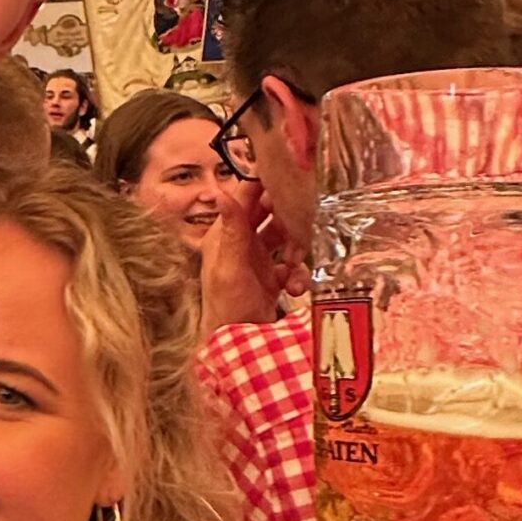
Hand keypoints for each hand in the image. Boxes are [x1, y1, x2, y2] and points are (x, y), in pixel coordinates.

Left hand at [201, 177, 302, 329]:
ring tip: (295, 262)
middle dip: (288, 219)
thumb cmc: (227, 306)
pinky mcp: (273, 278)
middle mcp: (241, 242)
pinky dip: (298, 274)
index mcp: (225, 233)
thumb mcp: (230, 266)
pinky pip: (292, 265)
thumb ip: (232, 229)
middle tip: (300, 221)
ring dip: (296, 248)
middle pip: (270, 214)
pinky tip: (295, 288)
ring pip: (286, 238)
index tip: (288, 175)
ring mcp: (259, 259)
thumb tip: (220, 192)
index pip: (245, 196)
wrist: (240, 346)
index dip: (265, 183)